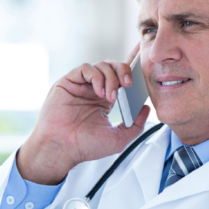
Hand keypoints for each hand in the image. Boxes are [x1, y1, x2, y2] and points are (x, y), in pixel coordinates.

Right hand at [18, 44, 150, 184]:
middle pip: (113, 66)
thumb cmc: (85, 146)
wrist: (62, 148)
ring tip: (110, 96)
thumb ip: (135, 125)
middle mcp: (93, 90)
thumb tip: (146, 108)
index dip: (132, 65)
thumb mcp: (118, 139)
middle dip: (125, 71)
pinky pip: (85, 68)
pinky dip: (96, 76)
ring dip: (111, 77)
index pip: (121, 77)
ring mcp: (80, 85)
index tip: (144, 59)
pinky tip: (99, 91)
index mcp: (105, 100)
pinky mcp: (68, 82)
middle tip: (128, 85)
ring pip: (101, 65)